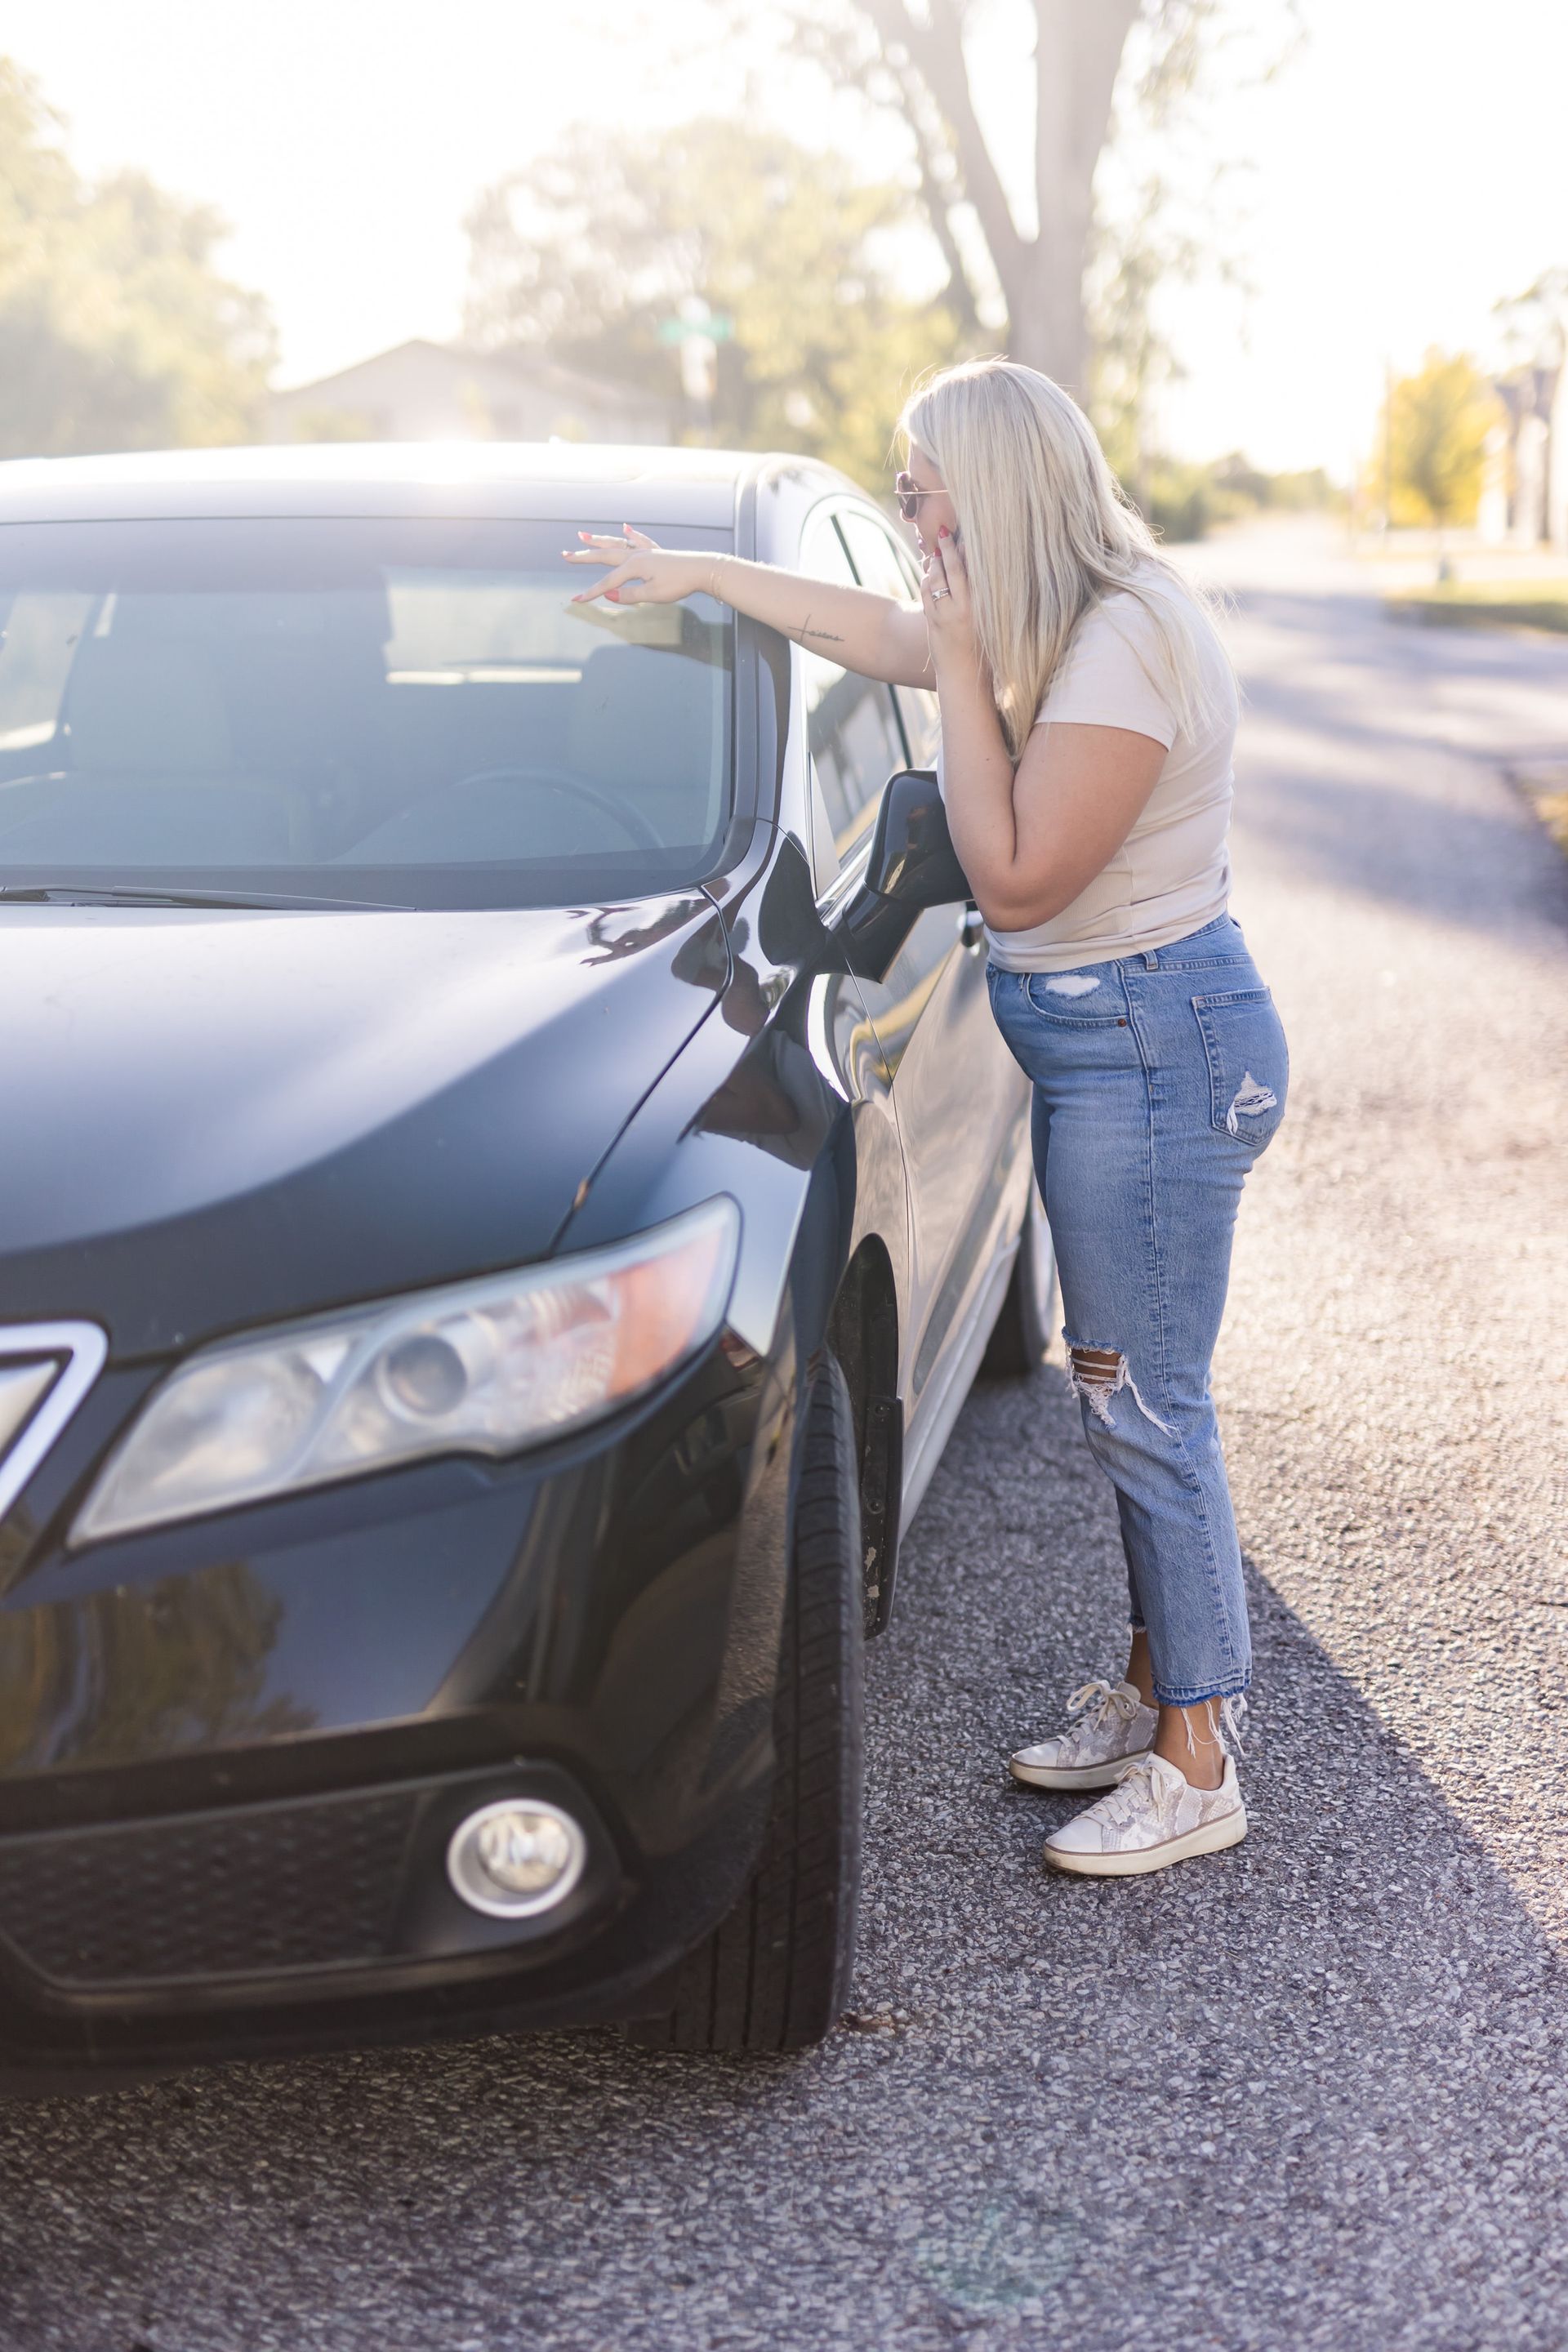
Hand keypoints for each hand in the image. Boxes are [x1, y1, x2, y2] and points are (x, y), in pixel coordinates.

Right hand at [562, 526, 718, 606]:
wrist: (703, 569)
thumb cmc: (679, 583)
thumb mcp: (653, 594)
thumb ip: (630, 595)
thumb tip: (610, 595)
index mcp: (633, 566)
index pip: (607, 583)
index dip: (591, 593)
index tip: (576, 601)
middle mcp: (636, 555)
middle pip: (604, 556)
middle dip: (583, 556)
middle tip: (564, 555)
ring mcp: (646, 551)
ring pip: (617, 544)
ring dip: (599, 540)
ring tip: (582, 535)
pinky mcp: (656, 552)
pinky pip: (639, 540)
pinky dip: (631, 535)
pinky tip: (626, 528)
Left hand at [920, 526, 978, 672]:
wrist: (963, 674)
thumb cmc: (982, 647)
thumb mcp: (988, 621)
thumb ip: (981, 597)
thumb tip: (977, 571)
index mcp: (979, 607)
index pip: (972, 571)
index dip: (966, 551)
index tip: (964, 536)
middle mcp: (961, 609)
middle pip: (952, 570)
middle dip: (946, 548)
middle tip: (943, 531)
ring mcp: (944, 615)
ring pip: (935, 580)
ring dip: (934, 564)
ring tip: (936, 553)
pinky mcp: (932, 621)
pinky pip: (926, 594)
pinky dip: (927, 580)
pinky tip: (929, 574)